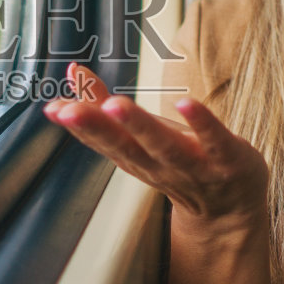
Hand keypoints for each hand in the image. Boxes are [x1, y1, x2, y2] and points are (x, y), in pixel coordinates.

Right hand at [42, 63, 268, 244]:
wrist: (230, 212)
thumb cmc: (180, 165)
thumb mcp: (137, 137)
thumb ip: (103, 106)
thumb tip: (72, 71)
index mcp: (134, 157)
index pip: (102, 141)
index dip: (78, 126)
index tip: (54, 109)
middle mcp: (159, 165)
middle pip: (125, 146)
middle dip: (97, 127)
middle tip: (70, 110)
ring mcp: (195, 165)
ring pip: (164, 146)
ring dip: (139, 125)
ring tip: (115, 104)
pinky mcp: (229, 159)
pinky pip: (215, 140)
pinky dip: (201, 124)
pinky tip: (184, 103)